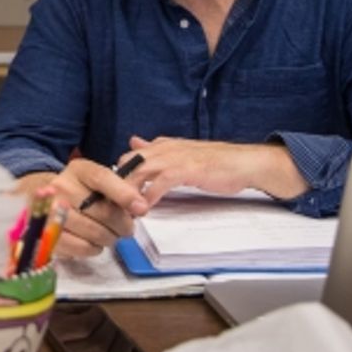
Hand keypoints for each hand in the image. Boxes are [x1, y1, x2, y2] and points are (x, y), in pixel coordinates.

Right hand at [19, 159, 149, 259]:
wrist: (46, 202)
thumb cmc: (81, 192)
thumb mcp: (97, 182)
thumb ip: (120, 189)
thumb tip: (140, 207)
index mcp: (78, 170)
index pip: (102, 178)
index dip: (124, 194)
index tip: (141, 209)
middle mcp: (61, 187)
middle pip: (104, 212)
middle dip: (123, 225)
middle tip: (126, 228)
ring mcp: (52, 212)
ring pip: (96, 232)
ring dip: (110, 238)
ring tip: (109, 235)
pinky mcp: (49, 236)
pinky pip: (83, 247)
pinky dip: (95, 248)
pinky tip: (94, 242)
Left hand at [124, 136, 308, 200]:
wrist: (243, 163)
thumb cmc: (214, 162)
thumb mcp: (181, 153)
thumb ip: (156, 149)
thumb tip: (134, 142)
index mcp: (162, 145)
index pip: (129, 157)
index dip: (116, 176)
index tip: (108, 196)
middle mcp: (165, 148)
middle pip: (129, 163)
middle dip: (115, 184)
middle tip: (107, 206)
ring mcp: (175, 157)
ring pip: (140, 171)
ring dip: (128, 191)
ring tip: (119, 210)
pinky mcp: (187, 169)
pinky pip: (160, 182)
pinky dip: (149, 195)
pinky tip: (144, 209)